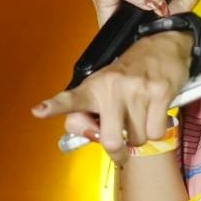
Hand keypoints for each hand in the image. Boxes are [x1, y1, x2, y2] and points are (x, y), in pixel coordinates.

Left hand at [34, 28, 190, 159]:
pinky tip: (155, 114)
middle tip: (121, 151)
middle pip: (110, 140)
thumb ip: (90, 117)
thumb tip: (95, 139)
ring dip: (140, 136)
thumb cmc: (127, 75)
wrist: (161, 47)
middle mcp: (112, 88)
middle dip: (118, 153)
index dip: (54, 106)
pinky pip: (157, 132)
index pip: (71, 98)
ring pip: (138, 139)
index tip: (39, 111)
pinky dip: (156, 130)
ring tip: (141, 117)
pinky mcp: (160, 93)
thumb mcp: (103, 89)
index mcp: (93, 88)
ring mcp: (138, 91)